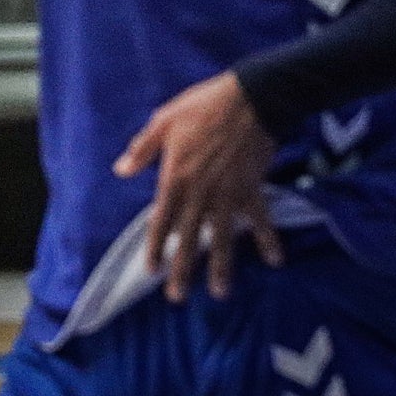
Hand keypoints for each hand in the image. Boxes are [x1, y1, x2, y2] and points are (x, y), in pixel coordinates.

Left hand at [113, 71, 282, 302]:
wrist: (250, 98)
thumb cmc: (202, 107)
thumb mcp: (162, 122)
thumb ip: (142, 150)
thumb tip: (120, 170)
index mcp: (175, 178)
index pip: (161, 221)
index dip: (155, 247)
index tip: (152, 270)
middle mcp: (200, 194)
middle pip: (189, 239)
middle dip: (182, 270)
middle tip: (177, 296)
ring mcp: (229, 194)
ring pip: (223, 239)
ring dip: (222, 267)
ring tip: (220, 293)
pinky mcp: (253, 189)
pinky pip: (261, 220)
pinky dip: (268, 240)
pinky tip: (275, 261)